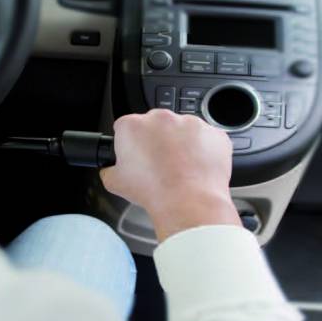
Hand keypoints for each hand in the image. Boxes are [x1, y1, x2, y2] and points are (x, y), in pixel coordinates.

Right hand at [100, 110, 240, 241]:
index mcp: (133, 126)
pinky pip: (207, 139)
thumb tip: (110, 170)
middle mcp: (161, 118)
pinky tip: (197, 168)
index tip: (135, 155)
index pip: (126, 127)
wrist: (188, 202)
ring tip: (180, 169)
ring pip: (183, 130)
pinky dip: (203, 150)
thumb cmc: (154, 191)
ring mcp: (190, 123)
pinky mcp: (213, 133)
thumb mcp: (115, 184)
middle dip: (157, 140)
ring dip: (181, 144)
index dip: (129, 143)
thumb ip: (109, 171)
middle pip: (156, 125)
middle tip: (159, 165)